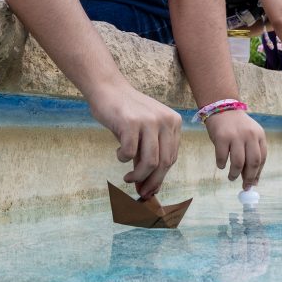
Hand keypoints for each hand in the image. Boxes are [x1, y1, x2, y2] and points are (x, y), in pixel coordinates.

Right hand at [86, 83, 181, 198]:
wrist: (107, 89)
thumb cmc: (126, 113)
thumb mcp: (145, 132)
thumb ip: (149, 155)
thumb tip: (148, 187)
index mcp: (174, 122)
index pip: (171, 158)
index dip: (160, 177)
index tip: (149, 189)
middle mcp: (166, 121)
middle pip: (164, 163)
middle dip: (151, 182)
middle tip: (140, 192)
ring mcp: (149, 121)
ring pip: (151, 162)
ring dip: (138, 176)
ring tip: (127, 178)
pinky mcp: (131, 123)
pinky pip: (129, 153)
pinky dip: (123, 158)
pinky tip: (118, 153)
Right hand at [203, 110, 266, 189]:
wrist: (222, 107)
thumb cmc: (236, 126)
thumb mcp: (249, 136)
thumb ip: (252, 154)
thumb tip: (254, 180)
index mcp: (259, 135)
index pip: (262, 158)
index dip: (258, 173)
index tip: (253, 183)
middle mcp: (250, 135)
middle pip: (253, 162)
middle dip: (249, 177)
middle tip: (244, 185)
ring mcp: (235, 136)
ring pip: (238, 163)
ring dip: (235, 174)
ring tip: (231, 177)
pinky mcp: (221, 137)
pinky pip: (222, 158)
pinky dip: (222, 165)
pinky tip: (221, 165)